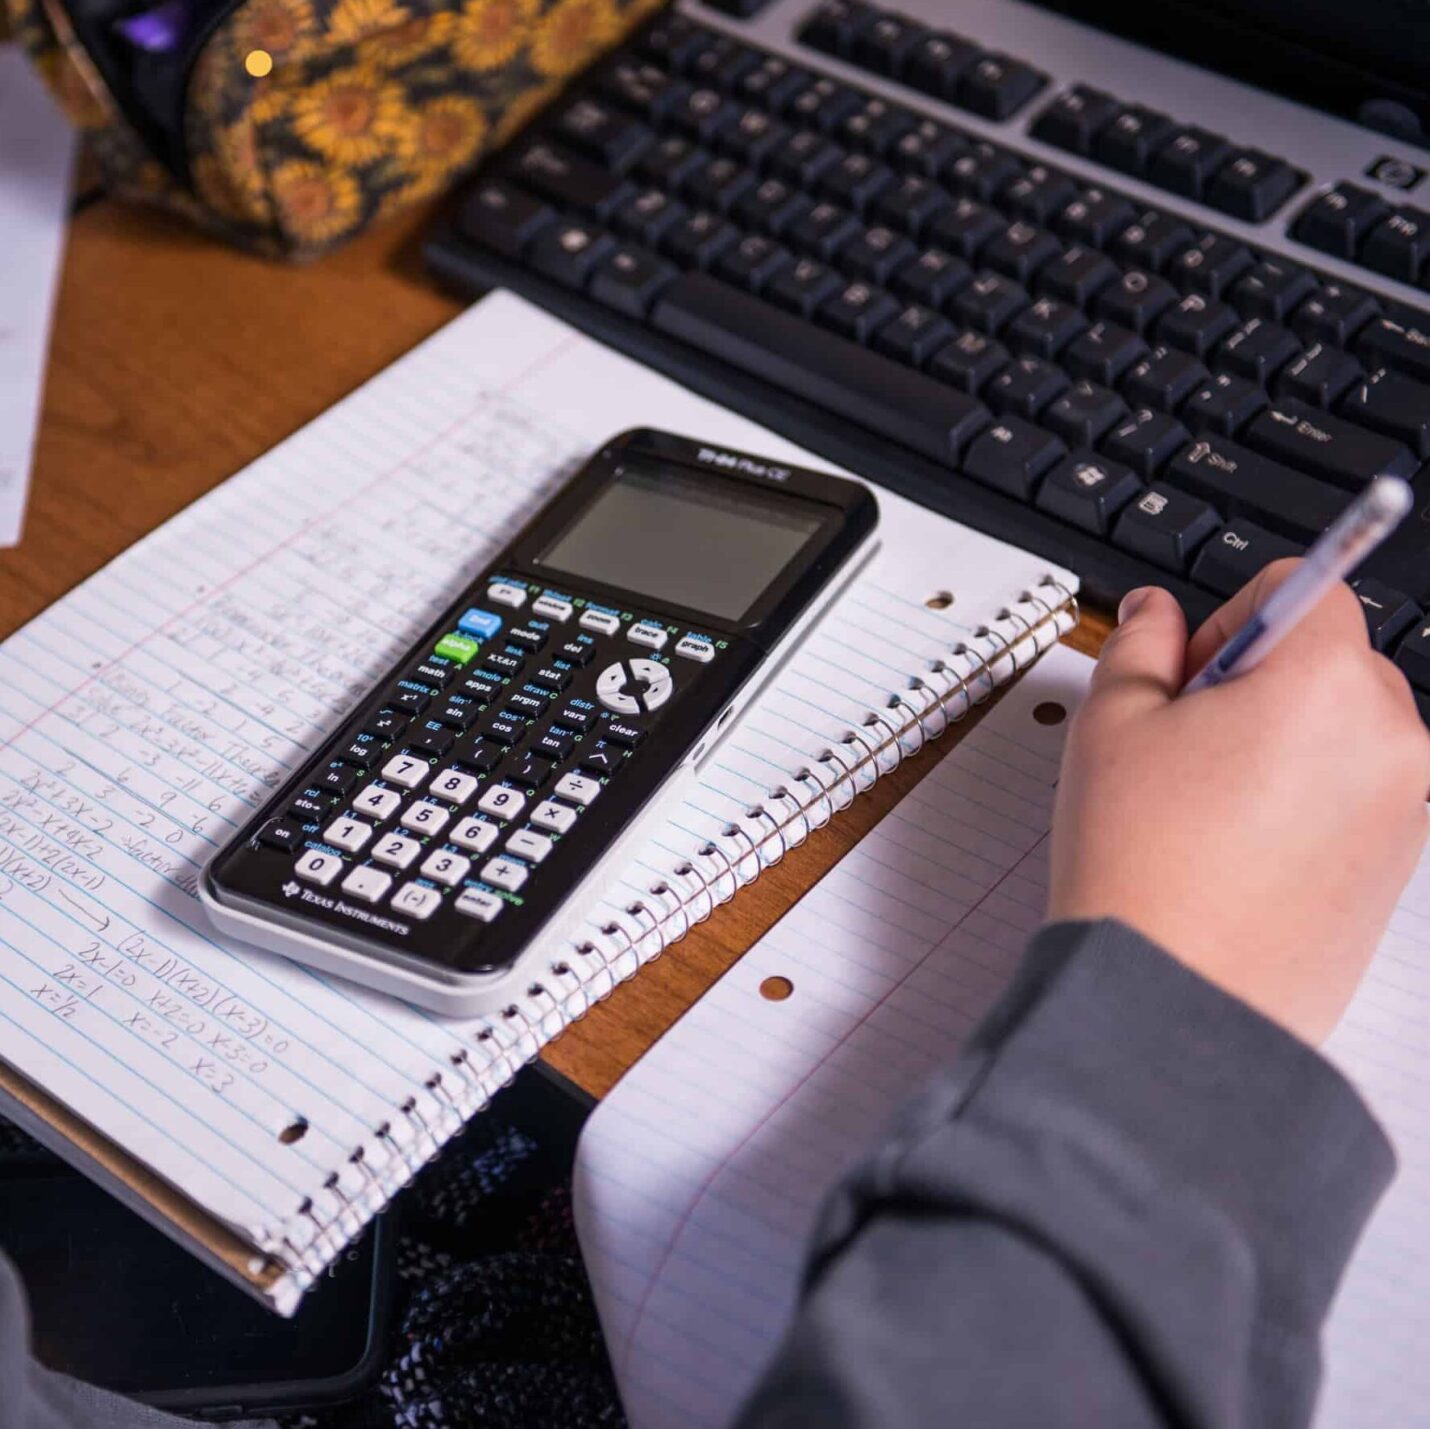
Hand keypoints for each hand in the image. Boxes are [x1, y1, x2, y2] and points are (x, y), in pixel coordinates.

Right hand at [1048, 561, 1429, 1043]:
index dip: (1229, 618)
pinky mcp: (1400, 866)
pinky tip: (1236, 846)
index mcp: (1329, 682)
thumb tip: (1157, 612)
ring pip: (1342, 728)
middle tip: (1184, 745)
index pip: (1303, 588)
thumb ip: (1140, 644)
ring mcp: (1408, 808)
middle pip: (1329, 658)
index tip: (1188, 674)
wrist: (1174, 1001)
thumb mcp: (1112, 725)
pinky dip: (1304, 797)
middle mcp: (1393, 738)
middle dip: (1257, 681)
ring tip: (1206, 807)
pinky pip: (1355, 793)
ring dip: (1282, 739)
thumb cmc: (1144, 868)